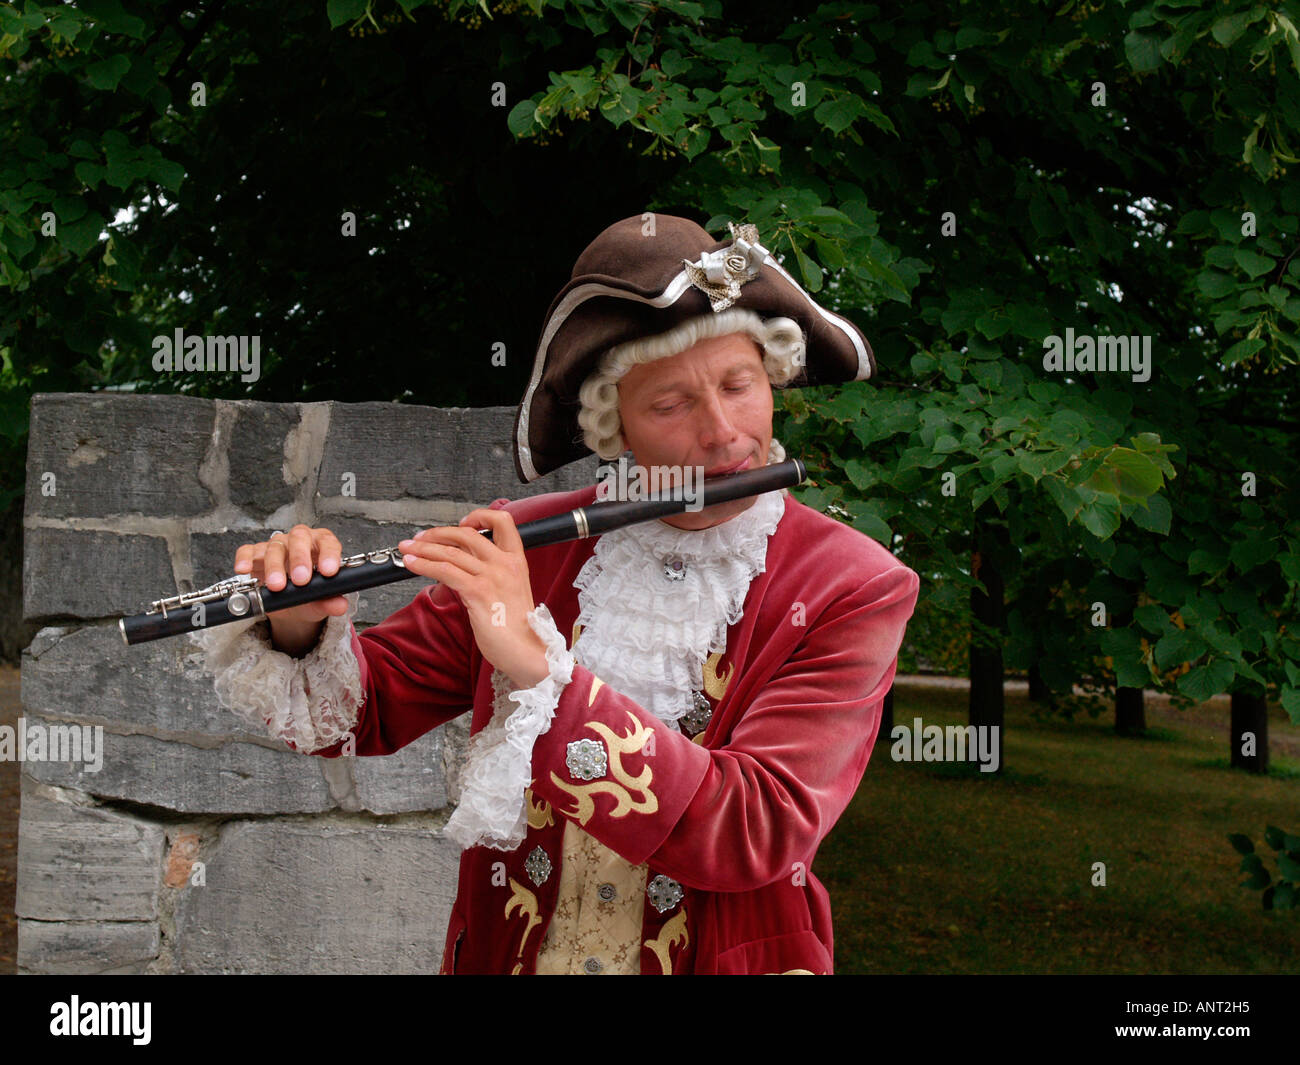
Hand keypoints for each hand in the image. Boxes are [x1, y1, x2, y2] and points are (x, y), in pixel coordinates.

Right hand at [233, 525, 349, 651]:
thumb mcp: (321, 601)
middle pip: (299, 538)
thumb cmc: (309, 594)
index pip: (328, 542)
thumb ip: (330, 602)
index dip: (329, 554)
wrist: (290, 605)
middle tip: (301, 580)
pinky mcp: (256, 554)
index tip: (329, 571)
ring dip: (275, 566)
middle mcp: (299, 541)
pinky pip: (248, 551)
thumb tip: (340, 605)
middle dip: (300, 558)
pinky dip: (245, 558)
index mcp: (321, 545)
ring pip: (275, 547)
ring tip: (276, 585)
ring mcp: (277, 545)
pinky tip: (244, 569)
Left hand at [398, 509, 550, 687]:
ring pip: (450, 552)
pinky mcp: (478, 592)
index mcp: (516, 560)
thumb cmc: (516, 626)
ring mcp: (492, 577)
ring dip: (423, 548)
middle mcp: (505, 564)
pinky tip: (412, 564)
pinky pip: (444, 571)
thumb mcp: (508, 590)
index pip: (502, 521)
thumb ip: (487, 572)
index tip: (461, 523)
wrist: (526, 651)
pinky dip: (424, 565)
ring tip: (406, 549)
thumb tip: (459, 563)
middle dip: (437, 533)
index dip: (479, 516)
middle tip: (419, 538)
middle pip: (467, 534)